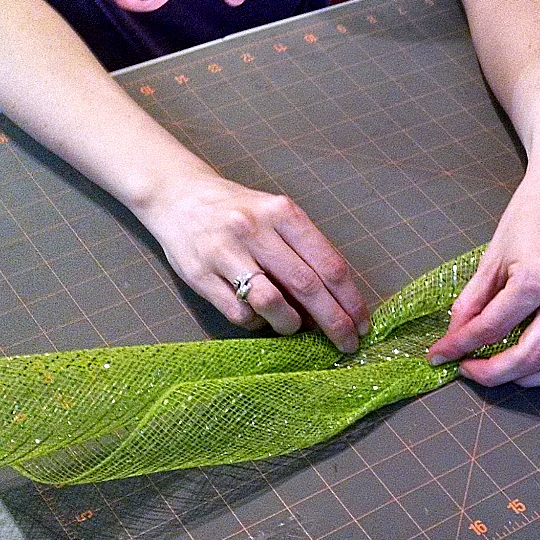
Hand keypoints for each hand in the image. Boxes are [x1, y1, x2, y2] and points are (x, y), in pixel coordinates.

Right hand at [137, 172, 369, 352]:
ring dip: (290, 324)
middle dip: (333, 321)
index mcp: (282, 213)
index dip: (350, 299)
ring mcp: (225, 253)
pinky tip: (259, 316)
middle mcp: (254, 230)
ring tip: (294, 327)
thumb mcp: (275, 215)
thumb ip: (303, 252)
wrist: (178, 196)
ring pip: (271, 302)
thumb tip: (333, 302)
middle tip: (347, 343)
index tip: (362, 323)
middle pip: (306, 286)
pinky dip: (256, 323)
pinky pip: (239, 313)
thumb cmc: (238, 211)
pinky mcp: (200, 275)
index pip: (328, 263)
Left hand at [428, 150, 539, 386]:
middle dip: (491, 373)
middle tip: (468, 370)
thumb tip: (456, 334)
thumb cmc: (532, 211)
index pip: (490, 328)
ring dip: (532, 379)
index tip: (439, 356)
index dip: (459, 346)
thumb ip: (473, 299)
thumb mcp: (493, 254)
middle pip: (528, 357)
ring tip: (504, 371)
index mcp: (537, 277)